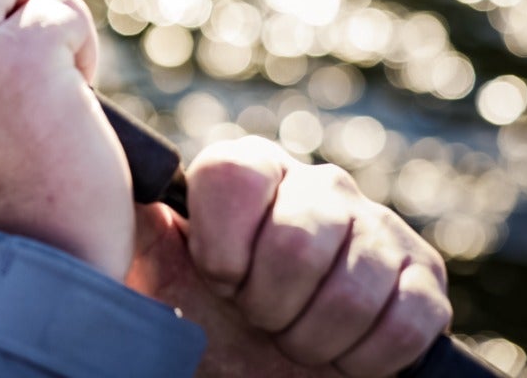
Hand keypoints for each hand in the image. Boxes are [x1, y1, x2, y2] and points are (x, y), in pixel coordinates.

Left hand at [127, 137, 450, 376]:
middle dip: (268, 305)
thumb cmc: (202, 315)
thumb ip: (133, 220)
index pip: (234, 178)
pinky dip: (364, 358)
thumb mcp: (154, 269)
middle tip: (257, 317)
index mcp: (249, 169)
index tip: (216, 279)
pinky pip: (405, 323)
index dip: (222, 250)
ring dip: (312, 338)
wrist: (259, 368)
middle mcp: (318, 184)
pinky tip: (340, 352)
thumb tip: (102, 178)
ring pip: (354, 291)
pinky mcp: (424, 279)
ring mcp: (379, 228)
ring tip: (293, 336)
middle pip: (299, 244)